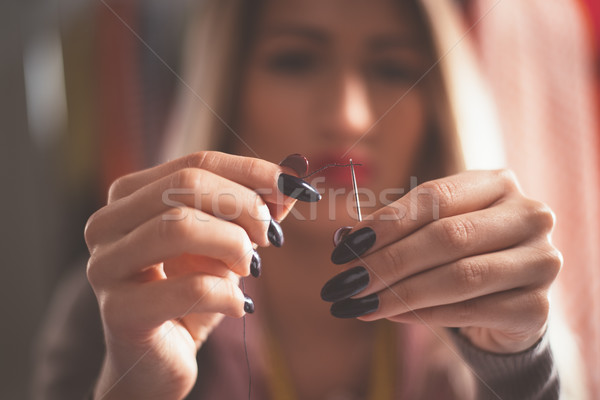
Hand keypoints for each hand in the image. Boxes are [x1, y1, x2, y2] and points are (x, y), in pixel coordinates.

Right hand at [84, 151, 314, 398]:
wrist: (159, 359)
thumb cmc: (190, 294)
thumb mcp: (224, 244)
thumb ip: (253, 211)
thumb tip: (293, 175)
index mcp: (129, 197)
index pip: (197, 164)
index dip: (251, 171)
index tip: (292, 185)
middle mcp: (106, 223)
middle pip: (186, 185)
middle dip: (243, 206)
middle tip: (270, 236)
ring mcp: (106, 266)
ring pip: (179, 226)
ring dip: (234, 245)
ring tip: (250, 268)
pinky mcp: (119, 312)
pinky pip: (190, 288)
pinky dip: (229, 294)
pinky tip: (239, 307)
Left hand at [322, 170, 561, 353]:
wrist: (509, 302)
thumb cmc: (463, 255)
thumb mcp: (432, 230)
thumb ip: (395, 230)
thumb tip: (344, 239)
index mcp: (498, 184)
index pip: (436, 197)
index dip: (386, 223)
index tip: (343, 247)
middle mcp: (528, 216)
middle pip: (448, 236)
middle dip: (388, 262)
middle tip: (346, 282)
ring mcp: (541, 261)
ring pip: (460, 276)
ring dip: (400, 292)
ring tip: (360, 302)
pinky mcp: (538, 307)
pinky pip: (471, 311)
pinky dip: (426, 314)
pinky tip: (393, 315)